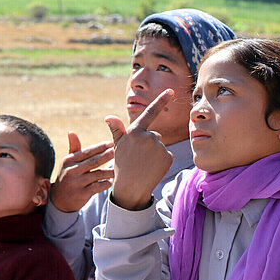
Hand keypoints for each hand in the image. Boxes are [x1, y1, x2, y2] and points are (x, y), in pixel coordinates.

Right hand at [50, 132, 115, 212]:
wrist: (59, 200)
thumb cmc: (67, 176)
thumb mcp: (68, 163)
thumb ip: (73, 148)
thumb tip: (71, 132)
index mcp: (69, 161)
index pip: (87, 152)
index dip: (100, 147)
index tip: (111, 143)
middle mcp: (71, 171)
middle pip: (93, 162)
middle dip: (106, 156)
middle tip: (117, 152)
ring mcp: (76, 183)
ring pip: (97, 175)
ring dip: (109, 172)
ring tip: (117, 169)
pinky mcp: (81, 194)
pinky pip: (96, 187)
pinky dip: (104, 184)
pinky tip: (109, 182)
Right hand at [107, 89, 174, 210]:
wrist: (131, 188)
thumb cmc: (123, 165)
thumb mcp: (118, 146)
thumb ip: (117, 130)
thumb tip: (109, 116)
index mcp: (135, 131)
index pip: (150, 112)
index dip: (161, 100)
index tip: (171, 91)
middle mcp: (148, 136)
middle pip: (155, 135)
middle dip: (149, 144)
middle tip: (139, 158)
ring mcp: (159, 147)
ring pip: (160, 146)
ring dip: (155, 153)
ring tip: (145, 164)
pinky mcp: (167, 157)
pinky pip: (167, 155)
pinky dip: (162, 162)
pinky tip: (153, 168)